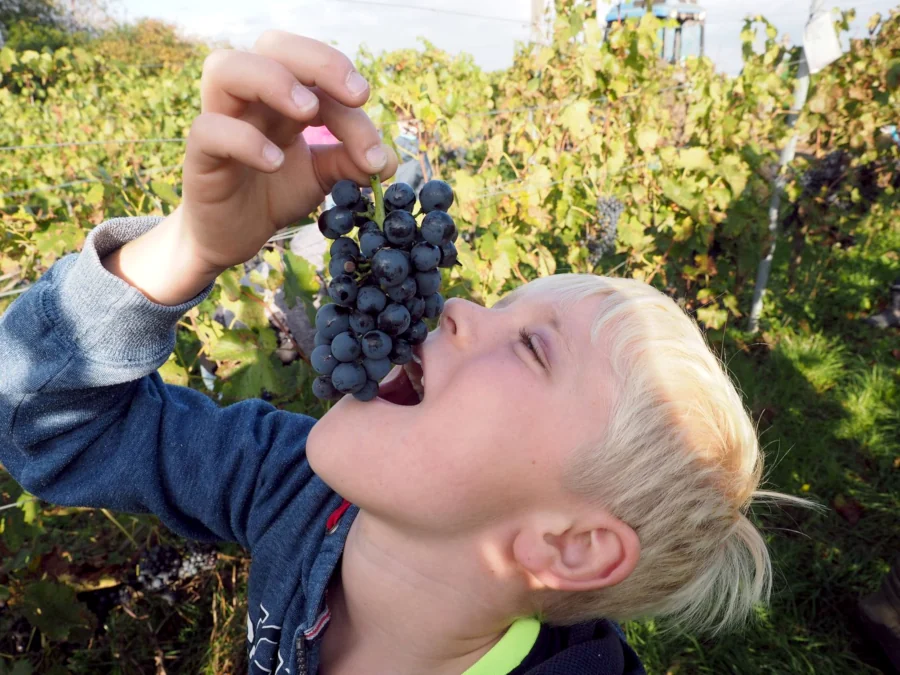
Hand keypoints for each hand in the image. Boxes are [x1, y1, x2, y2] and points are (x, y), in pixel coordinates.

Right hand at [172, 30, 398, 272]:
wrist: (231, 236)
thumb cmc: (273, 193)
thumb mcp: (321, 176)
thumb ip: (351, 163)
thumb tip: (389, 160)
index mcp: (282, 95)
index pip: (317, 73)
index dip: (349, 93)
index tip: (374, 136)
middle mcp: (250, 98)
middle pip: (272, 45)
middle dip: (318, 61)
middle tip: (355, 95)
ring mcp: (220, 121)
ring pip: (226, 68)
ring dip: (273, 81)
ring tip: (308, 113)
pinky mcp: (200, 156)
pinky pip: (209, 130)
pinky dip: (245, 141)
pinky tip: (276, 163)